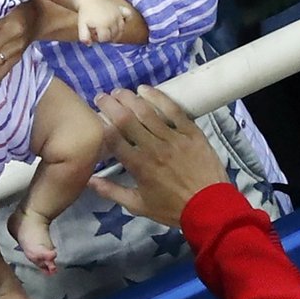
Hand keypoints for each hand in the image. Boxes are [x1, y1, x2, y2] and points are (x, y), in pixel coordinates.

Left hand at [76, 0, 131, 43]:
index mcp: (103, 24)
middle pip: (113, 35)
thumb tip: (90, 44)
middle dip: (107, 36)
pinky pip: (129, 16)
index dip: (98, 39)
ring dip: (115, 32)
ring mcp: (118, 14)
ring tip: (107, 29)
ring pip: (121, 29)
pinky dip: (126, 20)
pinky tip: (118, 21)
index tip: (94, 34)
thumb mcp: (81, 25)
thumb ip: (83, 36)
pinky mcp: (121, 9)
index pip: (105, 39)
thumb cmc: (85, 14)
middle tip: (99, 31)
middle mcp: (112, 20)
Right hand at [89, 86, 227, 226]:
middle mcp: (153, 148)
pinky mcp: (191, 133)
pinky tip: (146, 90)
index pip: (113, 138)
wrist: (211, 208)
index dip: (101, 123)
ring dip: (131, 99)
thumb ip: (111, 191)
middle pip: (127, 120)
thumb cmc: (172, 208)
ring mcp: (174, 138)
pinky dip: (159, 98)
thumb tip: (88, 179)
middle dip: (112, 105)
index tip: (94, 113)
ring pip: (148, 112)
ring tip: (120, 91)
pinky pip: (174, 111)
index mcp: (138, 165)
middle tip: (102, 96)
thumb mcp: (138, 206)